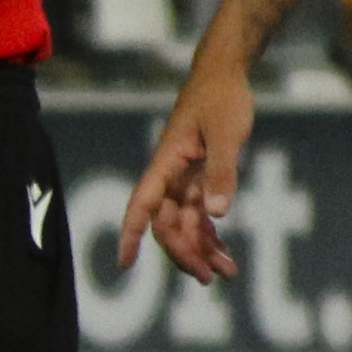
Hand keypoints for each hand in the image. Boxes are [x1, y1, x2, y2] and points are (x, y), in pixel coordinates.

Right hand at [133, 59, 255, 282]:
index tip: (124, 264)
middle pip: (167, 224)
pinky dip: (211, 234)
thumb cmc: (222, 98)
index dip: (131, 234)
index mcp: (167, 163)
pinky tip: (225, 254)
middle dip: (184, 253)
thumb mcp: (226, 133)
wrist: (226, 73)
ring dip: (203, 249)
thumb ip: (222, 172)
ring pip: (185, 224)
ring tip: (227, 273)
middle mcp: (171, 175)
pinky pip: (199, 214)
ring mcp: (185, 178)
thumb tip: (217, 214)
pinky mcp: (200, 177)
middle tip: (208, 278)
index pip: (142, 204)